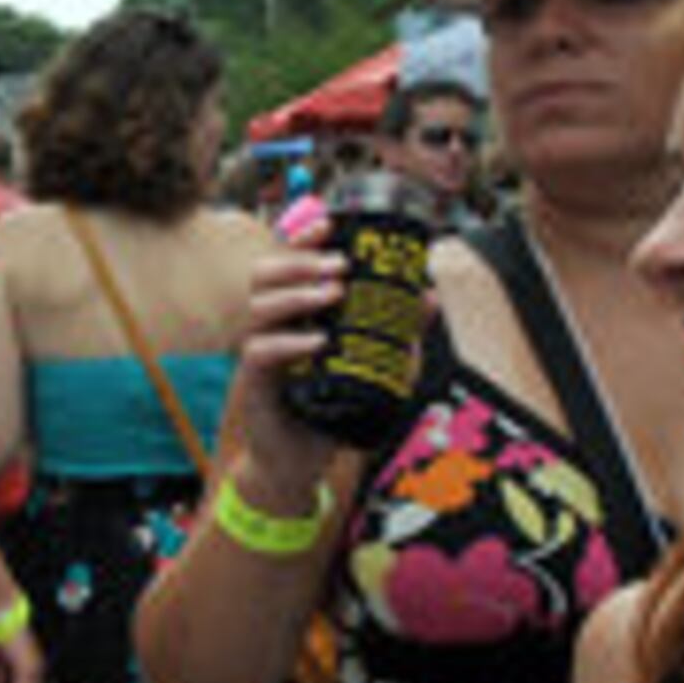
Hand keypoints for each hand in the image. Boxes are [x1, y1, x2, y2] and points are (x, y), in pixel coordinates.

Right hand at [218, 238, 392, 494]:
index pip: (287, 261)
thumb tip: (428, 297)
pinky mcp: (254, 382)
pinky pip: (261, 351)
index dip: (301, 238)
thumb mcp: (371, 363)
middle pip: (264, 274)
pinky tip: (318, 342)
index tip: (328, 223)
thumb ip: (396, 331)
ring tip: (333, 294)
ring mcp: (259, 351)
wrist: (300, 459)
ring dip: (297, 294)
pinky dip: (290, 343)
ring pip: (259, 307)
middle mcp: (271, 324)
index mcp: (293, 311)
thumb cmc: (329, 405)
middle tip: (341, 266)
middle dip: (300, 261)